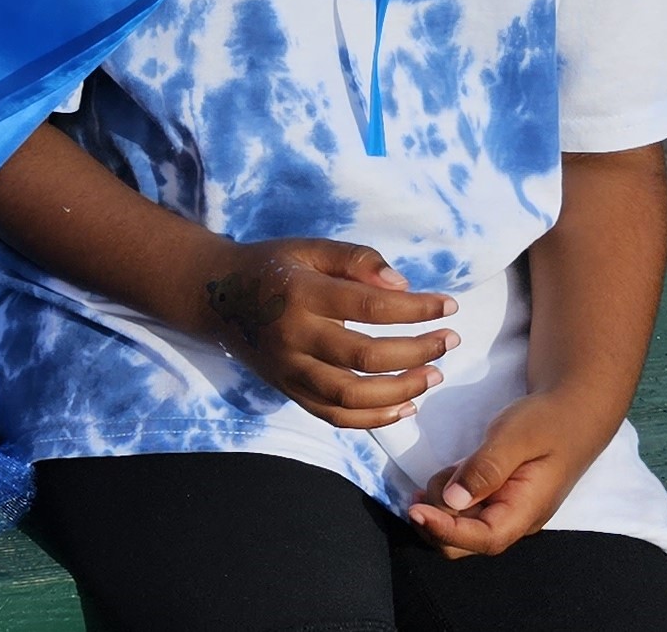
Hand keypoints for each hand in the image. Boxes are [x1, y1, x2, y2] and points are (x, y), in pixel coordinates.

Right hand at [199, 237, 459, 429]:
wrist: (217, 298)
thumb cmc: (272, 267)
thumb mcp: (309, 248)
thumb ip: (355, 259)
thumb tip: (402, 286)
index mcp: (301, 293)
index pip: (368, 305)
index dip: (415, 309)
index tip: (448, 306)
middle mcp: (294, 336)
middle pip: (365, 355)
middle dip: (417, 351)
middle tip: (449, 341)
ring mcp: (290, 369)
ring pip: (351, 395)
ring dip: (401, 390)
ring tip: (434, 375)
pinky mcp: (289, 390)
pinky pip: (334, 416)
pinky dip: (373, 419)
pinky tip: (406, 407)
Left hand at [407, 390, 611, 557]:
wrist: (570, 409)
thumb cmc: (547, 420)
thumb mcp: (516, 436)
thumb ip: (486, 468)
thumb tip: (453, 501)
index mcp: (526, 510)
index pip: (484, 539)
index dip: (446, 532)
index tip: (415, 510)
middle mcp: (515, 519)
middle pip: (466, 543)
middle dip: (436, 521)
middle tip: (421, 488)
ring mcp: (504, 510)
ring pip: (460, 525)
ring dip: (440, 504)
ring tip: (451, 468)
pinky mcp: (495, 498)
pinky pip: (464, 509)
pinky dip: (448, 494)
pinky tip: (453, 470)